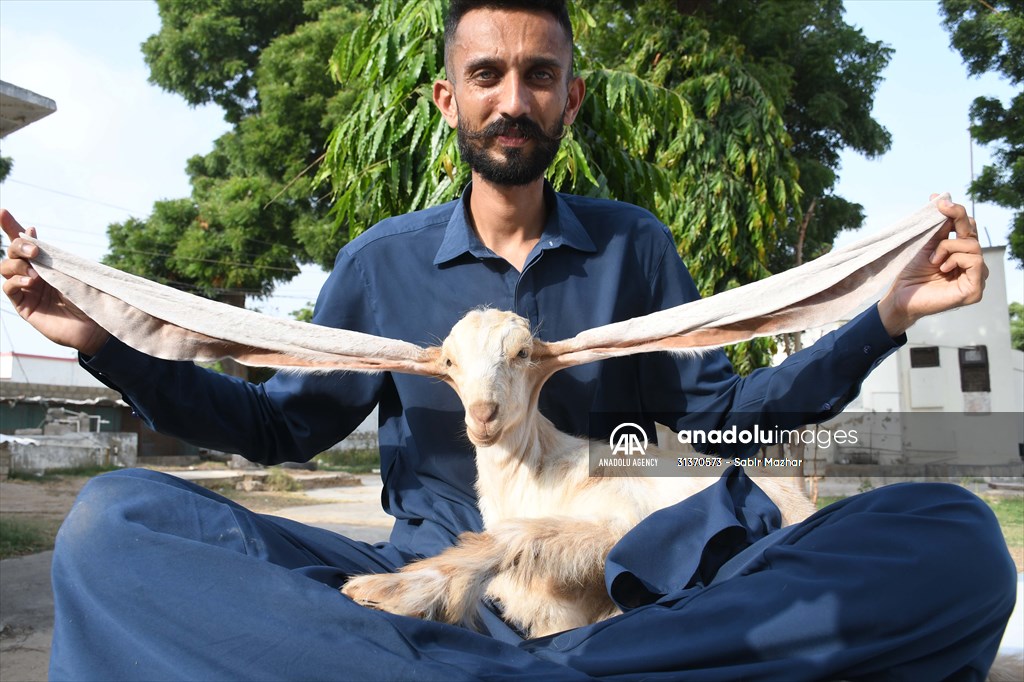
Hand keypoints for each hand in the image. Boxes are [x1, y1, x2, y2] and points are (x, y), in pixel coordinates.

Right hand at [1, 209, 109, 354]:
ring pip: (5, 267)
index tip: (3, 212)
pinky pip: (8, 288)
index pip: (23, 241)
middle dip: (19, 245)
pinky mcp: (24, 306)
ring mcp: (26, 289)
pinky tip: (29, 282)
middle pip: (12, 252)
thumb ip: (52, 254)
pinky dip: (15, 281)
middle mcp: (32, 273)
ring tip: (35, 273)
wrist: (97, 324)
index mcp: (45, 262)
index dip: (10, 226)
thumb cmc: (89, 296)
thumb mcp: (71, 270)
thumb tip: (30, 229)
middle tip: (35, 250)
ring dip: (17, 265)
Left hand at [877, 196, 987, 336]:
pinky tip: (942, 268)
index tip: (938, 201)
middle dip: (954, 225)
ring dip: (949, 248)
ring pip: (973, 246)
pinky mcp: (974, 290)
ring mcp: (976, 278)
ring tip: (934, 260)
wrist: (900, 296)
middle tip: (938, 218)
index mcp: (961, 252)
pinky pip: (976, 262)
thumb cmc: (911, 273)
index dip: (956, 211)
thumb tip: (943, 199)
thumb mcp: (926, 244)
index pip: (968, 227)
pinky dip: (956, 260)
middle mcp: (972, 264)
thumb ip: (939, 227)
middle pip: (972, 234)